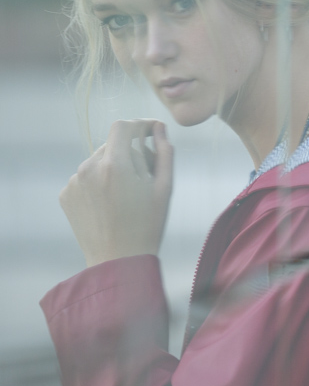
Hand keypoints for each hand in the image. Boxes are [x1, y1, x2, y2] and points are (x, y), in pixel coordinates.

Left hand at [59, 119, 174, 266]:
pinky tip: (110, 204)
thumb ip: (163, 152)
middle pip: (112, 145)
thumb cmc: (147, 225)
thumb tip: (159, 129)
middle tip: (147, 174)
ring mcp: (74, 182)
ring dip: (114, 168)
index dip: (140, 125)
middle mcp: (89, 168)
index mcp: (115, 164)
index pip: (123, 127)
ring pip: (98, 161)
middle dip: (130, 152)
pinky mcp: (66, 194)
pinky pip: (86, 178)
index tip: (152, 131)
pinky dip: (99, 183)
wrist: (117, 260)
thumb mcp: (164, 187)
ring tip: (127, 195)